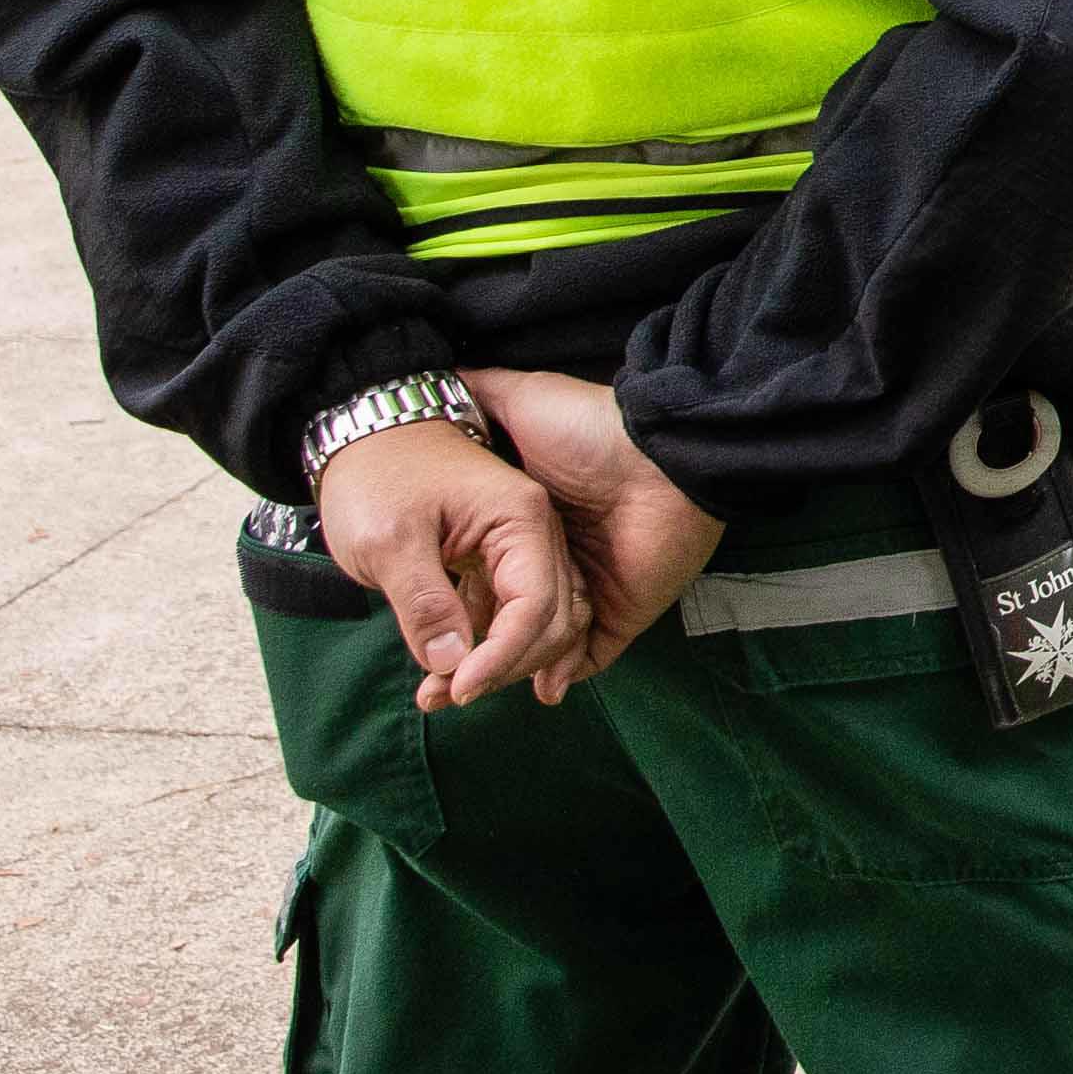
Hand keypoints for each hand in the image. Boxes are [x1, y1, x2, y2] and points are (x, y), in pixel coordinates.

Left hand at [314, 418, 582, 709]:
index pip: (535, 606)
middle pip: (548, 619)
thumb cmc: (375, 474)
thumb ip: (424, 603)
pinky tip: (448, 667)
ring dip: (496, 661)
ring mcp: (518, 544)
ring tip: (440, 692)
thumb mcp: (389, 542)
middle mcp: (534, 532)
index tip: (459, 690)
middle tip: (446, 696)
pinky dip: (484, 642)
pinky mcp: (495, 556)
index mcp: (521, 520)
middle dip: (503, 667)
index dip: (502, 657)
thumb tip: (452, 664)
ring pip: (534, 619)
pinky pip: (508, 609)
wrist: (363, 429)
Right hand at [462, 369, 723, 700]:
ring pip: (537, 649)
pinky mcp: (621, 613)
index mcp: (526, 529)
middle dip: (465, 662)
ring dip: (501, 674)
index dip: (442, 613)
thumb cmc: (590, 428)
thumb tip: (444, 381)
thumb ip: (481, 395)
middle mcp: (554, 564)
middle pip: (500, 627)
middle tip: (432, 690)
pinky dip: (558, 675)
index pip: (477, 584)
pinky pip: (586, 657)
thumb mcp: (522, 402)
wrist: (658, 453)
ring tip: (461, 692)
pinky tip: (531, 687)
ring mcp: (590, 592)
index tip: (414, 637)